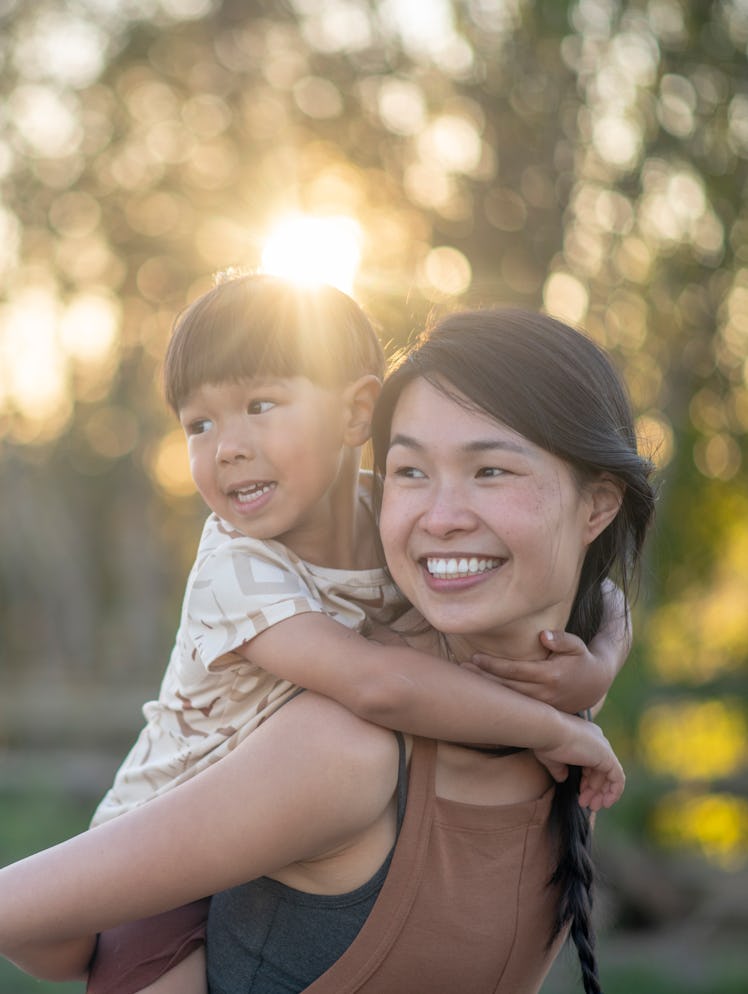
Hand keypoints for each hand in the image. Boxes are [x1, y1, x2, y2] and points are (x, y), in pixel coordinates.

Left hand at [467, 629, 614, 714]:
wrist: (595, 685)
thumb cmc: (581, 659)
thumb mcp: (577, 646)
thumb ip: (562, 639)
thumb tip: (543, 635)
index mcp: (550, 675)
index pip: (515, 670)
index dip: (493, 665)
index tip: (475, 657)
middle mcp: (544, 693)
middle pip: (506, 687)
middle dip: (482, 679)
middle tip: (461, 669)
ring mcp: (541, 705)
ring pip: (508, 699)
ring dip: (487, 691)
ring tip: (464, 681)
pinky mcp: (540, 712)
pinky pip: (516, 708)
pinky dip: (498, 701)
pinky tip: (481, 695)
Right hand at [534, 717, 624, 810]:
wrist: (549, 731)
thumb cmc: (546, 741)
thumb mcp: (553, 758)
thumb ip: (560, 769)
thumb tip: (563, 779)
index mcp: (585, 737)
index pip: (591, 763)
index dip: (586, 780)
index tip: (579, 792)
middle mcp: (597, 740)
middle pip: (601, 770)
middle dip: (594, 789)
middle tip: (586, 803)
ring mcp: (603, 748)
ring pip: (609, 775)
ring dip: (601, 793)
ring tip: (592, 806)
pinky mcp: (607, 757)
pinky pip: (618, 778)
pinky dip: (614, 792)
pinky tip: (605, 803)